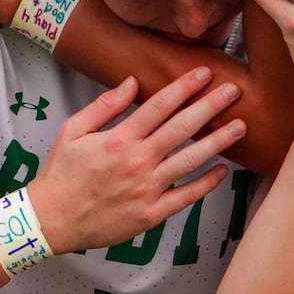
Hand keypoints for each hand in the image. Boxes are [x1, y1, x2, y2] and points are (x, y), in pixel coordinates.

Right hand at [28, 69, 245, 253]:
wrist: (52, 220)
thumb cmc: (61, 175)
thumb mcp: (73, 130)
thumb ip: (105, 105)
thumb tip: (132, 81)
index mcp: (120, 138)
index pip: (160, 105)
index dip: (185, 86)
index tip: (205, 73)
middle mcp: (138, 161)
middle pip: (183, 127)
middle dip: (211, 105)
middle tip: (234, 90)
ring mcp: (147, 189)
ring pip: (191, 160)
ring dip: (219, 141)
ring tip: (241, 127)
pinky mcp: (151, 214)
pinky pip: (186, 197)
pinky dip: (206, 184)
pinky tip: (223, 170)